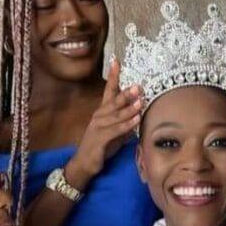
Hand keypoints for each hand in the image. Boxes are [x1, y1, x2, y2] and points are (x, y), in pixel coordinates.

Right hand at [71, 58, 142, 182]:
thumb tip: (138, 115)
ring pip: (115, 115)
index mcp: (102, 112)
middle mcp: (99, 116)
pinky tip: (136, 120)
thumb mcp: (115, 134)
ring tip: (141, 101)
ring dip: (129, 108)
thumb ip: (125, 123)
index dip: (113, 76)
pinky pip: (115, 130)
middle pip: (113, 101)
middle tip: (138, 86)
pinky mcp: (100, 139)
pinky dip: (126, 125)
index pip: (108, 90)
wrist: (84, 164)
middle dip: (126, 93)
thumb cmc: (100, 147)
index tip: (117, 61)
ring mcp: (98, 127)